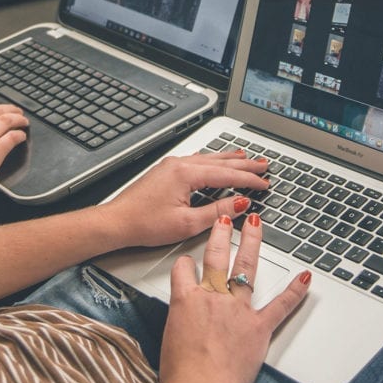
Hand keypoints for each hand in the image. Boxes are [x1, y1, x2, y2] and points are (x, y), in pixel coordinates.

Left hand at [100, 150, 269, 247]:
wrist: (117, 222)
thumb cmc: (144, 223)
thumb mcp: (187, 224)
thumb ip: (217, 212)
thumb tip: (239, 204)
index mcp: (186, 173)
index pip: (227, 175)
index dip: (249, 179)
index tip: (265, 182)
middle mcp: (179, 164)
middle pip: (220, 162)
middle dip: (244, 165)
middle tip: (264, 166)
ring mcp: (172, 166)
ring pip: (208, 159)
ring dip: (229, 160)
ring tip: (246, 158)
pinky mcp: (166, 171)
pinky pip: (196, 161)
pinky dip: (213, 162)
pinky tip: (216, 161)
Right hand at [159, 213, 310, 382]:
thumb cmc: (183, 373)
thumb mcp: (170, 338)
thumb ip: (181, 323)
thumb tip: (185, 326)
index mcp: (186, 301)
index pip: (182, 269)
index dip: (185, 263)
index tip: (188, 261)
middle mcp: (212, 298)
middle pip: (216, 257)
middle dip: (220, 234)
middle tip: (225, 220)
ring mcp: (237, 310)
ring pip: (246, 268)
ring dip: (252, 243)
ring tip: (256, 225)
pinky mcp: (258, 327)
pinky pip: (280, 305)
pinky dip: (295, 291)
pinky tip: (304, 277)